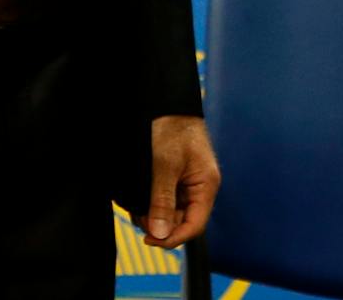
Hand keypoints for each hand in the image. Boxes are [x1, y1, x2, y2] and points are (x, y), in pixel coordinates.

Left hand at [143, 114, 219, 248]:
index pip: (195, 225)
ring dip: (152, 213)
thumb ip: (162, 201)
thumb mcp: (165, 165)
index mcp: (206, 185)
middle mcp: (199, 187)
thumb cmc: (171, 128)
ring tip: (136, 202)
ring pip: (170, 212)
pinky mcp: (175, 178)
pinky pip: (164, 199)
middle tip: (137, 215)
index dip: (173, 238)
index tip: (149, 239)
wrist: (165, 103)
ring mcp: (187, 183)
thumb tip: (160, 234)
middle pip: (181, 221)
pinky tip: (138, 195)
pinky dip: (150, 201)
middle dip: (159, 223)